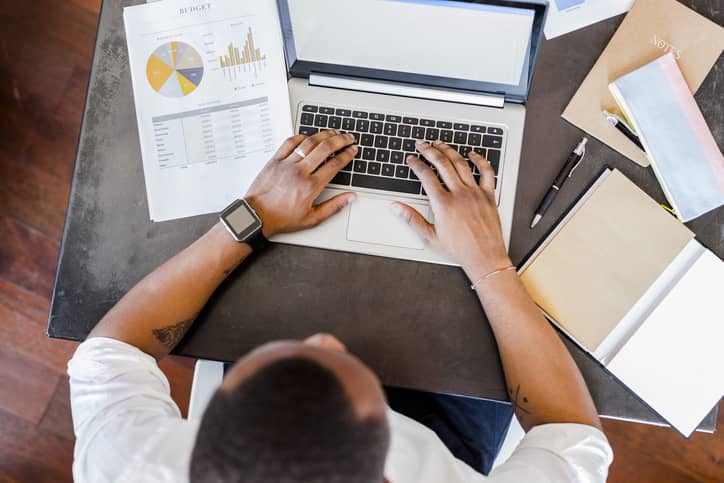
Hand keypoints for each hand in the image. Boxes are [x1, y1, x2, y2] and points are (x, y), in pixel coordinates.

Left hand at [245, 130, 357, 236]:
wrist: (257, 216)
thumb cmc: (282, 218)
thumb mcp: (312, 219)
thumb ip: (334, 206)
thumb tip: (350, 197)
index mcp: (311, 186)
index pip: (335, 164)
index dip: (347, 154)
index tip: (353, 150)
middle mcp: (300, 172)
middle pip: (325, 148)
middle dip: (340, 140)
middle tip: (348, 137)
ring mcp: (287, 164)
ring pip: (309, 142)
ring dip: (324, 135)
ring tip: (333, 132)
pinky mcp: (275, 160)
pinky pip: (290, 142)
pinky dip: (302, 136)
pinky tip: (309, 136)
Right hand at [391, 140, 511, 280]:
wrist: (484, 257)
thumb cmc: (460, 250)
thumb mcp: (430, 237)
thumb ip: (411, 219)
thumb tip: (396, 208)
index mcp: (443, 204)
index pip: (426, 176)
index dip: (416, 164)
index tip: (412, 159)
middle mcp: (459, 194)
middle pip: (442, 164)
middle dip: (430, 151)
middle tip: (422, 144)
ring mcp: (475, 193)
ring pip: (461, 164)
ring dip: (449, 151)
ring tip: (440, 144)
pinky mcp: (488, 195)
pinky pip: (486, 172)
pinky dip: (479, 160)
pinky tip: (472, 154)